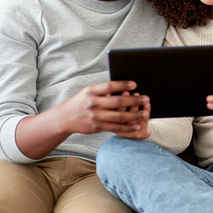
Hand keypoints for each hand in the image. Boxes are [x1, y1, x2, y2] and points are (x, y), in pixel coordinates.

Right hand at [15, 81, 149, 159]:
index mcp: (92, 91)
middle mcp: (93, 103)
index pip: (110, 86)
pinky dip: (128, 127)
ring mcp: (95, 116)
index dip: (123, 85)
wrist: (66, 117)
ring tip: (145, 113)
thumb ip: (104, 91)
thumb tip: (125, 88)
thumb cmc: (82, 101)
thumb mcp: (89, 92)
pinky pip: (116, 128)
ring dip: (134, 115)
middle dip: (134, 101)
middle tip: (146, 99)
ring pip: (119, 116)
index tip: (135, 85)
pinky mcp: (97, 127)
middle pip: (117, 102)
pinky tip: (137, 125)